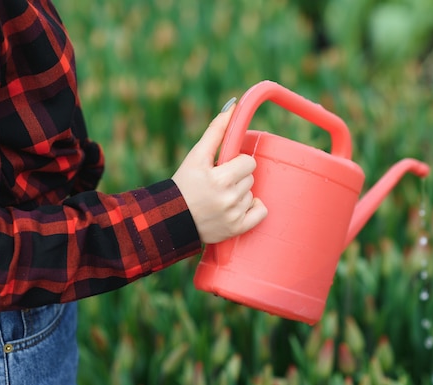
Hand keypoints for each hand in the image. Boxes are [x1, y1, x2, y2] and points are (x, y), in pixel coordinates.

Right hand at [172, 101, 267, 243]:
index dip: (238, 162)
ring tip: (221, 198)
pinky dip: (253, 209)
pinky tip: (238, 207)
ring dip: (240, 194)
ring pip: (252, 194)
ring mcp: (233, 216)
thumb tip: (232, 107)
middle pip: (251, 178)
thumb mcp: (196, 156)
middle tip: (219, 183)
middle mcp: (228, 198)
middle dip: (237, 178)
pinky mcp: (236, 229)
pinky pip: (261, 213)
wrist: (172, 219)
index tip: (225, 167)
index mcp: (220, 178)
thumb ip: (216, 131)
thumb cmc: (184, 184)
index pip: (249, 162)